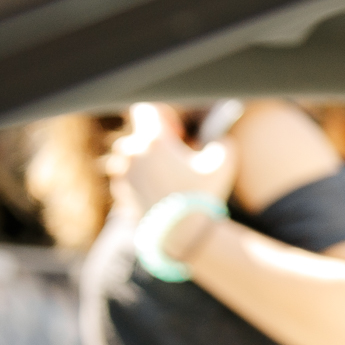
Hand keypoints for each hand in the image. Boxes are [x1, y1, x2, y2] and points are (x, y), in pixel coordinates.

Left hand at [108, 102, 236, 219]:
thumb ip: (223, 144)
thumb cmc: (202, 196)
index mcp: (153, 140)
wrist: (182, 234)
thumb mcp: (224, 165)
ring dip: (145, 162)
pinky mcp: (119, 191)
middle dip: (156, 144)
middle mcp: (132, 152)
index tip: (176, 133)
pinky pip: (127, 177)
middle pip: (139, 135)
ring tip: (167, 179)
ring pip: (130, 156)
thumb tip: (220, 141)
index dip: (163, 117)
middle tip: (177, 162)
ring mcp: (122, 172)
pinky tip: (159, 194)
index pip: (147, 110)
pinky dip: (140, 181)